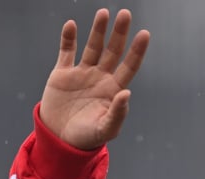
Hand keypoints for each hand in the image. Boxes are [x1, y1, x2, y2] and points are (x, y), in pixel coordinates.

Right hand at [39, 8, 149, 149]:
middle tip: (125, 14)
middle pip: (113, 51)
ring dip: (98, 30)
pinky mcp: (63, 73)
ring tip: (104, 13)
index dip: (137, 51)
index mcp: (113, 90)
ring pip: (92, 46)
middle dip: (119, 33)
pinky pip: (67, 51)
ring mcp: (82, 73)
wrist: (60, 139)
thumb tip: (126, 93)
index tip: (144, 34)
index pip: (129, 66)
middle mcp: (100, 77)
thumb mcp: (105, 129)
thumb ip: (117, 113)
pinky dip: (68, 38)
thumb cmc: (87, 138)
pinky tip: (72, 25)